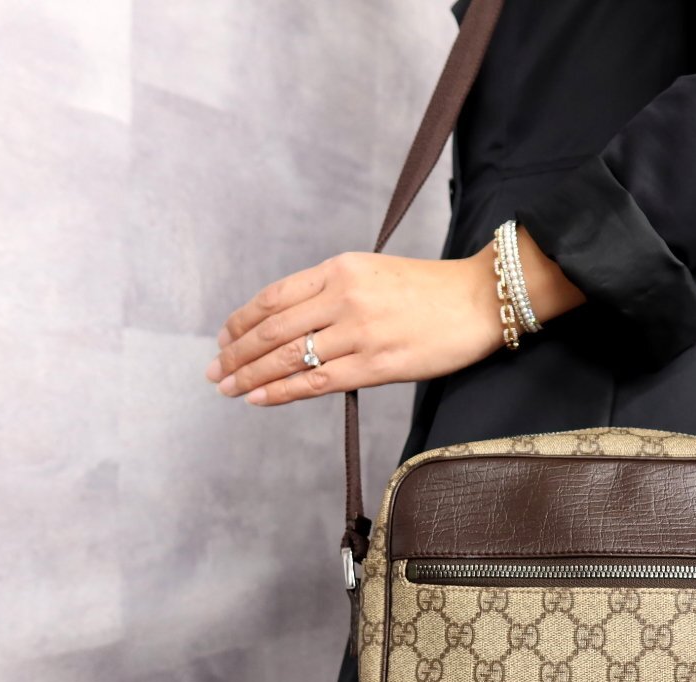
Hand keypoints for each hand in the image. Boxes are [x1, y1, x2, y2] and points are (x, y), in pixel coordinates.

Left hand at [205, 228, 585, 405]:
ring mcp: (358, 331)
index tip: (225, 340)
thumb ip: (335, 292)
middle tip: (215, 371)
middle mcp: (343, 296)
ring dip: (251, 376)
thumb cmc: (432, 291)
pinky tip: (261, 398)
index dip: (242, 322)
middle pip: (272, 329)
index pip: (274, 297)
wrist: (480, 300)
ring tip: (228, 389)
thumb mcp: (374, 273)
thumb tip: (297, 325)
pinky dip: (282, 391)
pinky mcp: (376, 363)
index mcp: (340, 269)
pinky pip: (317, 381)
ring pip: (288, 357)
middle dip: (237, 353)